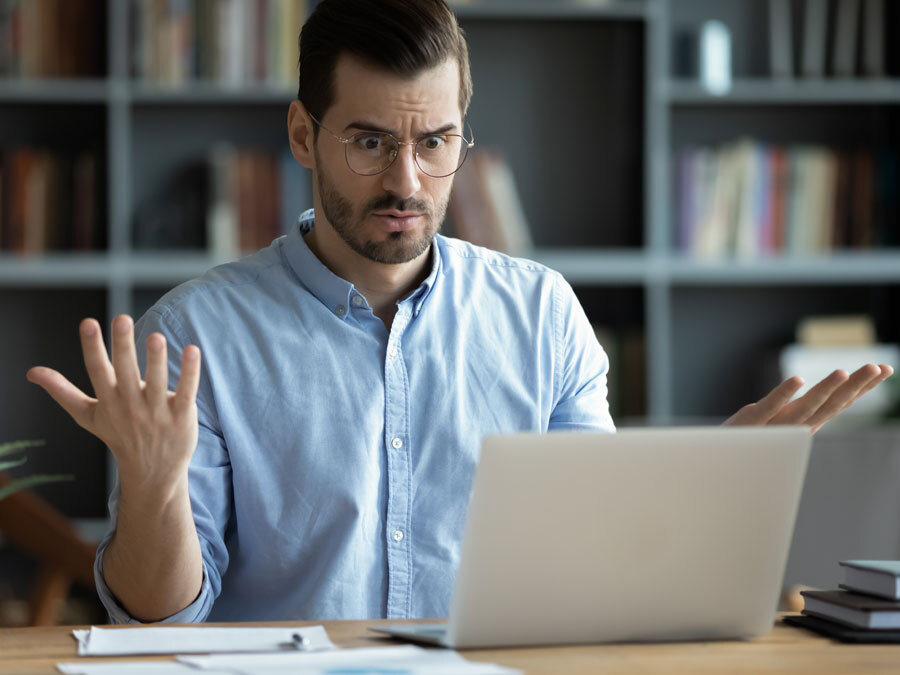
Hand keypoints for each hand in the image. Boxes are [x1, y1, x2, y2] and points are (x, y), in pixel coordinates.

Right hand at [26, 315, 201, 487]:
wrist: (152, 473)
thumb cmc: (119, 435)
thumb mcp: (88, 416)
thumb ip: (62, 391)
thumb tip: (32, 372)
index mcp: (108, 401)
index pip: (97, 371)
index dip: (92, 347)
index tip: (88, 323)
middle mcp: (131, 405)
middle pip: (125, 372)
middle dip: (122, 346)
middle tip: (121, 318)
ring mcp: (157, 412)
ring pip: (156, 382)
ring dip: (156, 360)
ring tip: (156, 336)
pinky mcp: (181, 416)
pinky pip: (185, 392)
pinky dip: (189, 373)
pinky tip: (192, 351)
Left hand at [723, 363, 893, 433]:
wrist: (716, 462)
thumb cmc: (749, 441)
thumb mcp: (781, 424)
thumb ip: (800, 412)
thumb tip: (821, 394)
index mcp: (804, 424)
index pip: (839, 403)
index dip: (862, 387)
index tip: (885, 368)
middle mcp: (795, 425)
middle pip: (830, 404)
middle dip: (856, 386)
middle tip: (877, 366)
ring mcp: (774, 424)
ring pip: (805, 407)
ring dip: (826, 390)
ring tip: (844, 371)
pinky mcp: (751, 421)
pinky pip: (770, 407)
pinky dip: (784, 394)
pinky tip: (797, 380)